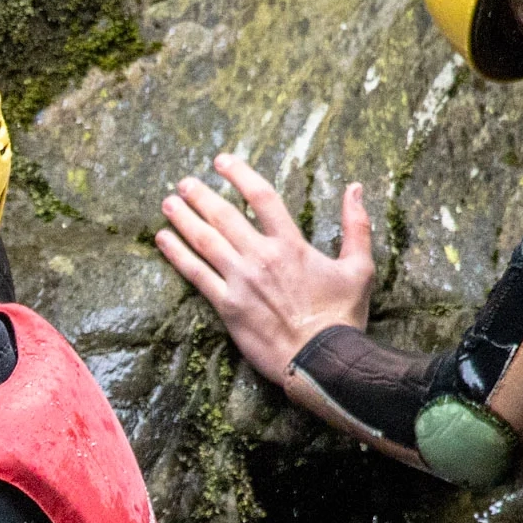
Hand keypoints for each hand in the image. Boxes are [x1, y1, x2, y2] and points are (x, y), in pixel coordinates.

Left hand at [156, 154, 375, 381]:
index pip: (261, 197)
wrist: (322, 360)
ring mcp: (240, 282)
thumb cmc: (342, 317)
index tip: (222, 162)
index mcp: (291, 245)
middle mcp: (261, 258)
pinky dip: (177, 255)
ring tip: (168, 203)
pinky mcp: (227, 306)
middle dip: (201, 196)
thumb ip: (356, 226)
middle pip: (224, 216)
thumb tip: (356, 189)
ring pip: (205, 241)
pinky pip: (195, 274)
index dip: (240, 175)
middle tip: (184, 182)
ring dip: (184, 219)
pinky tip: (163, 239)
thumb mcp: (360, 268)